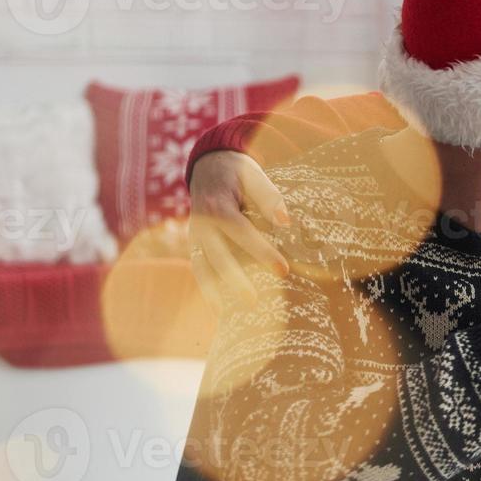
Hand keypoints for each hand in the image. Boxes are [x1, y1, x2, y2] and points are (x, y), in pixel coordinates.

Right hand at [187, 151, 290, 310]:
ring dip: (214, 291)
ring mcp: (194, 235)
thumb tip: (285, 221)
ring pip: (202, 267)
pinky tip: (218, 309)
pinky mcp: (194, 244)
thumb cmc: (238, 173)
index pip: (241, 232)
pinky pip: (199, 268)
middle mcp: (201, 223)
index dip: (261, 251)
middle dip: (235, 280)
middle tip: (254, 302)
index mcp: (217, 205)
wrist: (208, 165)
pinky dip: (206, 288)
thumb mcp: (253, 175)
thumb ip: (269, 196)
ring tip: (228, 314)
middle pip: (217, 256)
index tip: (283, 269)